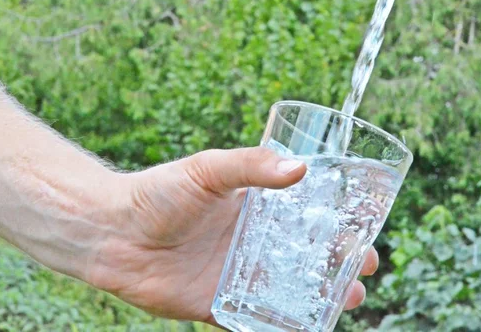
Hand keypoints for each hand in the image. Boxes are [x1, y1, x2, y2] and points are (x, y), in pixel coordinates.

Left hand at [88, 147, 378, 324]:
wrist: (113, 230)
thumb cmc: (159, 191)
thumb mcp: (210, 169)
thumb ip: (252, 166)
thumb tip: (301, 169)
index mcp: (256, 209)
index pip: (309, 220)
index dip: (340, 229)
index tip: (367, 236)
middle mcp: (253, 243)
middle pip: (308, 259)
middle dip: (340, 268)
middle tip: (363, 274)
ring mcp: (238, 275)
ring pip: (290, 292)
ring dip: (321, 299)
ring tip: (346, 301)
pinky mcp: (219, 304)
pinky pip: (257, 321)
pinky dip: (283, 328)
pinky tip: (307, 330)